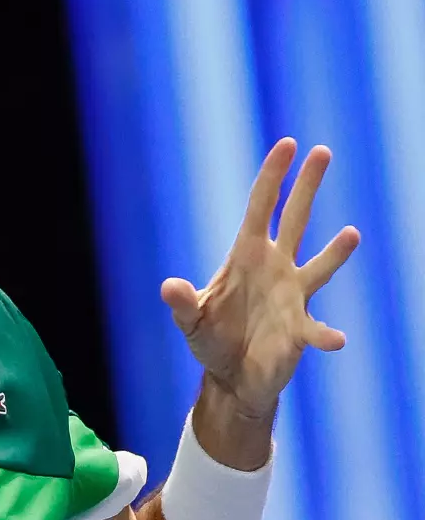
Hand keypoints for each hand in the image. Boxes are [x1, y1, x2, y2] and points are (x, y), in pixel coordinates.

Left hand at [161, 138, 359, 421]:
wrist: (231, 376)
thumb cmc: (210, 340)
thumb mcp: (190, 320)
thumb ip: (182, 303)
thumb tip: (169, 286)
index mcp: (245, 256)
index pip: (259, 208)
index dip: (272, 177)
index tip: (287, 144)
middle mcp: (274, 268)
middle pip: (294, 219)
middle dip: (306, 186)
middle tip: (322, 151)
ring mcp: (292, 295)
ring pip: (319, 265)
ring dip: (335, 253)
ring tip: (350, 234)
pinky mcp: (301, 329)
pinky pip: (317, 330)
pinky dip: (326, 335)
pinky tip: (335, 339)